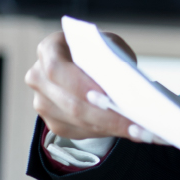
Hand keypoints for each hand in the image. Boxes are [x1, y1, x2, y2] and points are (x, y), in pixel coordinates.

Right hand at [24, 30, 160, 142]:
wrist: (87, 66)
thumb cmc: (100, 54)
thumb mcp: (108, 47)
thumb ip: (111, 60)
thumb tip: (124, 85)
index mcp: (50, 49)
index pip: (58, 69)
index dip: (81, 85)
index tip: (107, 98)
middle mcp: (38, 76)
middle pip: (71, 102)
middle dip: (107, 116)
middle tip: (136, 124)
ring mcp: (42, 102)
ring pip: (78, 121)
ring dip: (112, 128)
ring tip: (141, 131)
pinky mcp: (54, 121)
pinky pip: (81, 131)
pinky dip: (108, 132)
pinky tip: (130, 132)